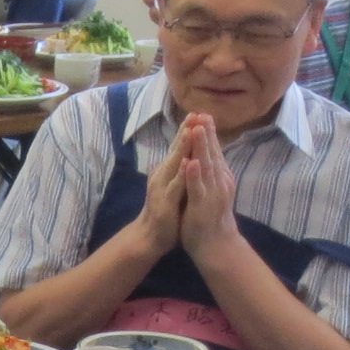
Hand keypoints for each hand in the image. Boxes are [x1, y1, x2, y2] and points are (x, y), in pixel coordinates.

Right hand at [132, 123, 188, 254]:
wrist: (151, 237)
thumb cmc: (166, 211)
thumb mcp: (174, 185)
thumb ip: (179, 169)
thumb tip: (189, 152)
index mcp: (168, 170)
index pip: (180, 147)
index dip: (188, 130)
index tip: (198, 113)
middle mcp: (163, 174)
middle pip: (176, 149)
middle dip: (186, 131)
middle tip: (194, 113)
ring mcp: (163, 187)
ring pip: (174, 163)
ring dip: (182, 146)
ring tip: (190, 130)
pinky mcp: (165, 201)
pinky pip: (175, 185)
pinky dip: (180, 173)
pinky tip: (186, 162)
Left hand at [173, 114, 239, 251]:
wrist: (216, 245)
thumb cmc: (211, 217)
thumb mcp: (211, 189)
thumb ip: (210, 173)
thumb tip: (207, 155)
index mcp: (219, 177)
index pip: (213, 151)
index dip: (208, 133)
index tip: (203, 114)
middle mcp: (219, 181)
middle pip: (212, 153)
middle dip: (207, 133)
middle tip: (203, 113)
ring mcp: (212, 193)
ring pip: (206, 166)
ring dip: (202, 147)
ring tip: (198, 129)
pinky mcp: (203, 205)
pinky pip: (198, 188)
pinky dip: (195, 175)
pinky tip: (191, 162)